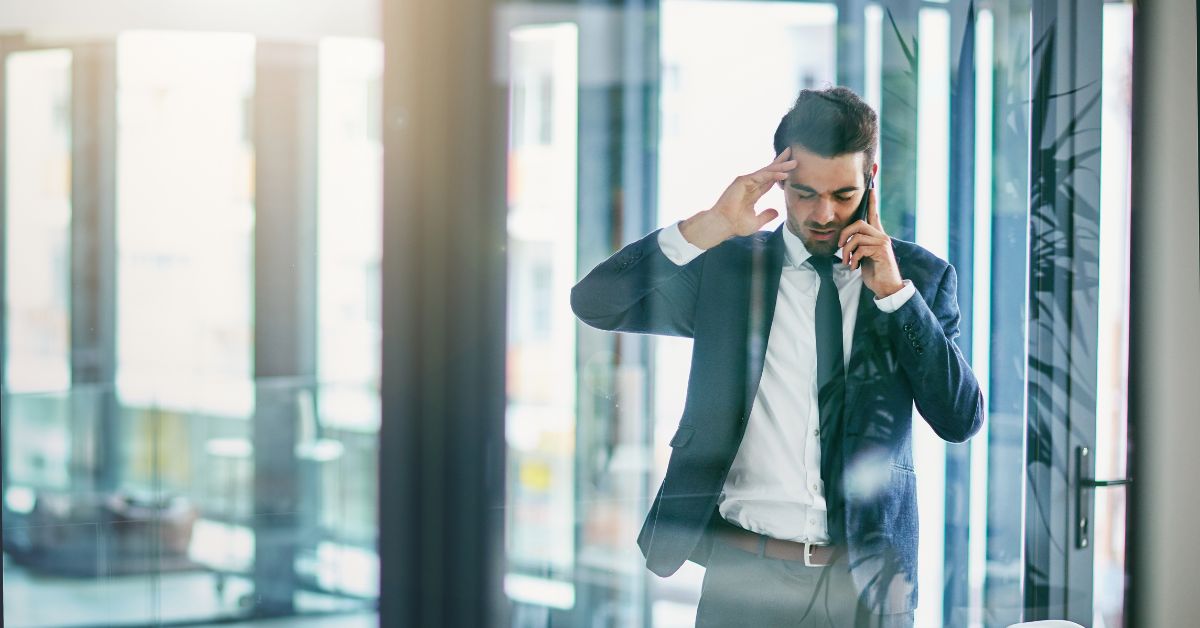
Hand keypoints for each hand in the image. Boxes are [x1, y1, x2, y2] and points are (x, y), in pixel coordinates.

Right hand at [679, 149, 794, 249]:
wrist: (723, 225)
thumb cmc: (735, 225)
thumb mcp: (756, 222)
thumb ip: (766, 216)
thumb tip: (776, 212)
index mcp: (753, 193)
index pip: (769, 180)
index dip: (779, 174)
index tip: (790, 168)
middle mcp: (750, 185)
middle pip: (769, 171)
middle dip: (781, 163)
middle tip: (793, 154)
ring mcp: (746, 182)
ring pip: (767, 172)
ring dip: (780, 166)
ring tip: (794, 162)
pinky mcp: (743, 181)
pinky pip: (762, 176)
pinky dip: (773, 174)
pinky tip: (784, 173)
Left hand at [838, 186, 904, 296]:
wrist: (886, 286)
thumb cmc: (874, 272)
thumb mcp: (863, 256)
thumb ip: (858, 246)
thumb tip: (844, 243)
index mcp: (877, 235)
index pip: (874, 214)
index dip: (871, 201)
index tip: (871, 187)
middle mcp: (881, 236)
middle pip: (858, 223)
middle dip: (844, 234)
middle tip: (840, 247)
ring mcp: (882, 242)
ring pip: (857, 237)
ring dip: (847, 251)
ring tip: (847, 262)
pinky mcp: (881, 251)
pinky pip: (860, 249)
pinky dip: (853, 260)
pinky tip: (854, 268)